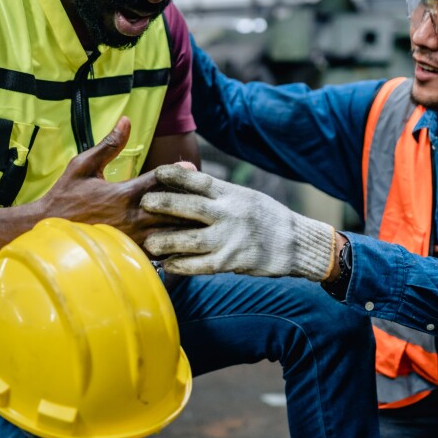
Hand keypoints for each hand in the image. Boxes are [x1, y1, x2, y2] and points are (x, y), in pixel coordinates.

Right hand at [39, 118, 191, 246]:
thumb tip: (126, 119)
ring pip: (171, 233)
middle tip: (209, 197)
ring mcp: (134, 238)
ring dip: (187, 226)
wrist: (45, 232)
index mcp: (124, 193)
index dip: (178, 173)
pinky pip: (160, 253)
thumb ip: (109, 145)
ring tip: (206, 220)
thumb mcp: (83, 166)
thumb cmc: (65, 196)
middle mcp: (133, 216)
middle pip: (173, 208)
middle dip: (191, 202)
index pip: (159, 180)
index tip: (191, 168)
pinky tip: (187, 244)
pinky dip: (175, 247)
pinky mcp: (131, 254)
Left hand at [140, 165, 336, 280]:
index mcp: (232, 195)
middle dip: (164, 205)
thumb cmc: (265, 217)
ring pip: (190, 240)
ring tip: (148, 242)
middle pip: (190, 207)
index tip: (157, 172)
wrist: (295, 243)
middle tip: (142, 204)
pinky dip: (182, 265)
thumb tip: (187, 177)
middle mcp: (229, 215)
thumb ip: (218, 192)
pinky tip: (167, 265)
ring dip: (166, 241)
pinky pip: (200, 265)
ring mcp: (229, 240)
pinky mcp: (231, 262)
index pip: (200, 181)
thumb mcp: (245, 196)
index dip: (177, 176)